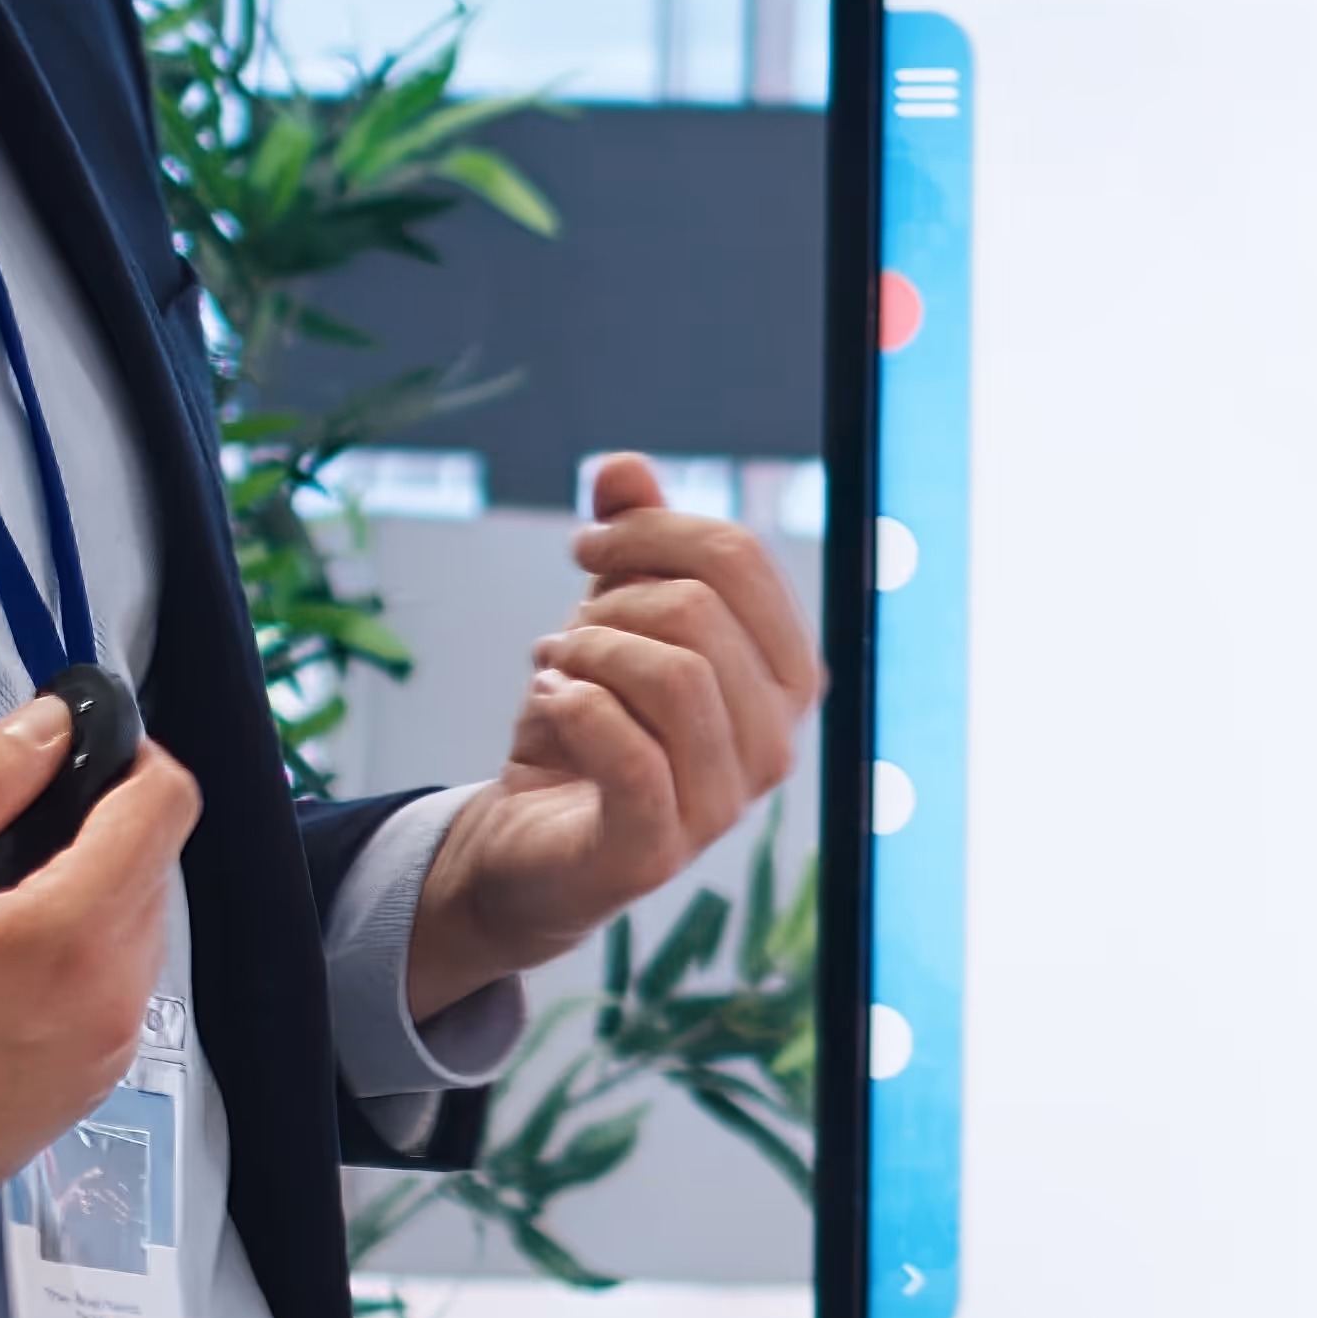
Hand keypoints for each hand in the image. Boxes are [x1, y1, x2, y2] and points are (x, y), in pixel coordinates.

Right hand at [0, 693, 200, 1301]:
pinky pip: (118, 977)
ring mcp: (113, 1044)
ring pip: (140, 918)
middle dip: (93, 827)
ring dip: (85, 890)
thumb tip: (50, 723)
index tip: (68, 757)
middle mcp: (115, 995)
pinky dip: (77, 950)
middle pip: (156, 857)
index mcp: (70, 938)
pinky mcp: (98, 1078)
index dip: (126, 757)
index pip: (166, 802)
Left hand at [408, 452, 825, 1016]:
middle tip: (570, 631)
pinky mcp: (657, 851)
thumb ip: (629, 539)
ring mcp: (725, 805)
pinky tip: (547, 700)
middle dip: (610, 600)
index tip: (590, 542)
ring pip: (672, 675)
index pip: (741, 558)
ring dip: (587, 650)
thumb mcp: (612, 616)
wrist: (530, 839)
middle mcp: (775, 743)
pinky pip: (630, 755)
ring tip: (557, 665)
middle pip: (699, 610)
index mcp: (786, 677)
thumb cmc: (591, 722)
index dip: (652, 529)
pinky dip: (573, 707)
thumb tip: (621, 467)